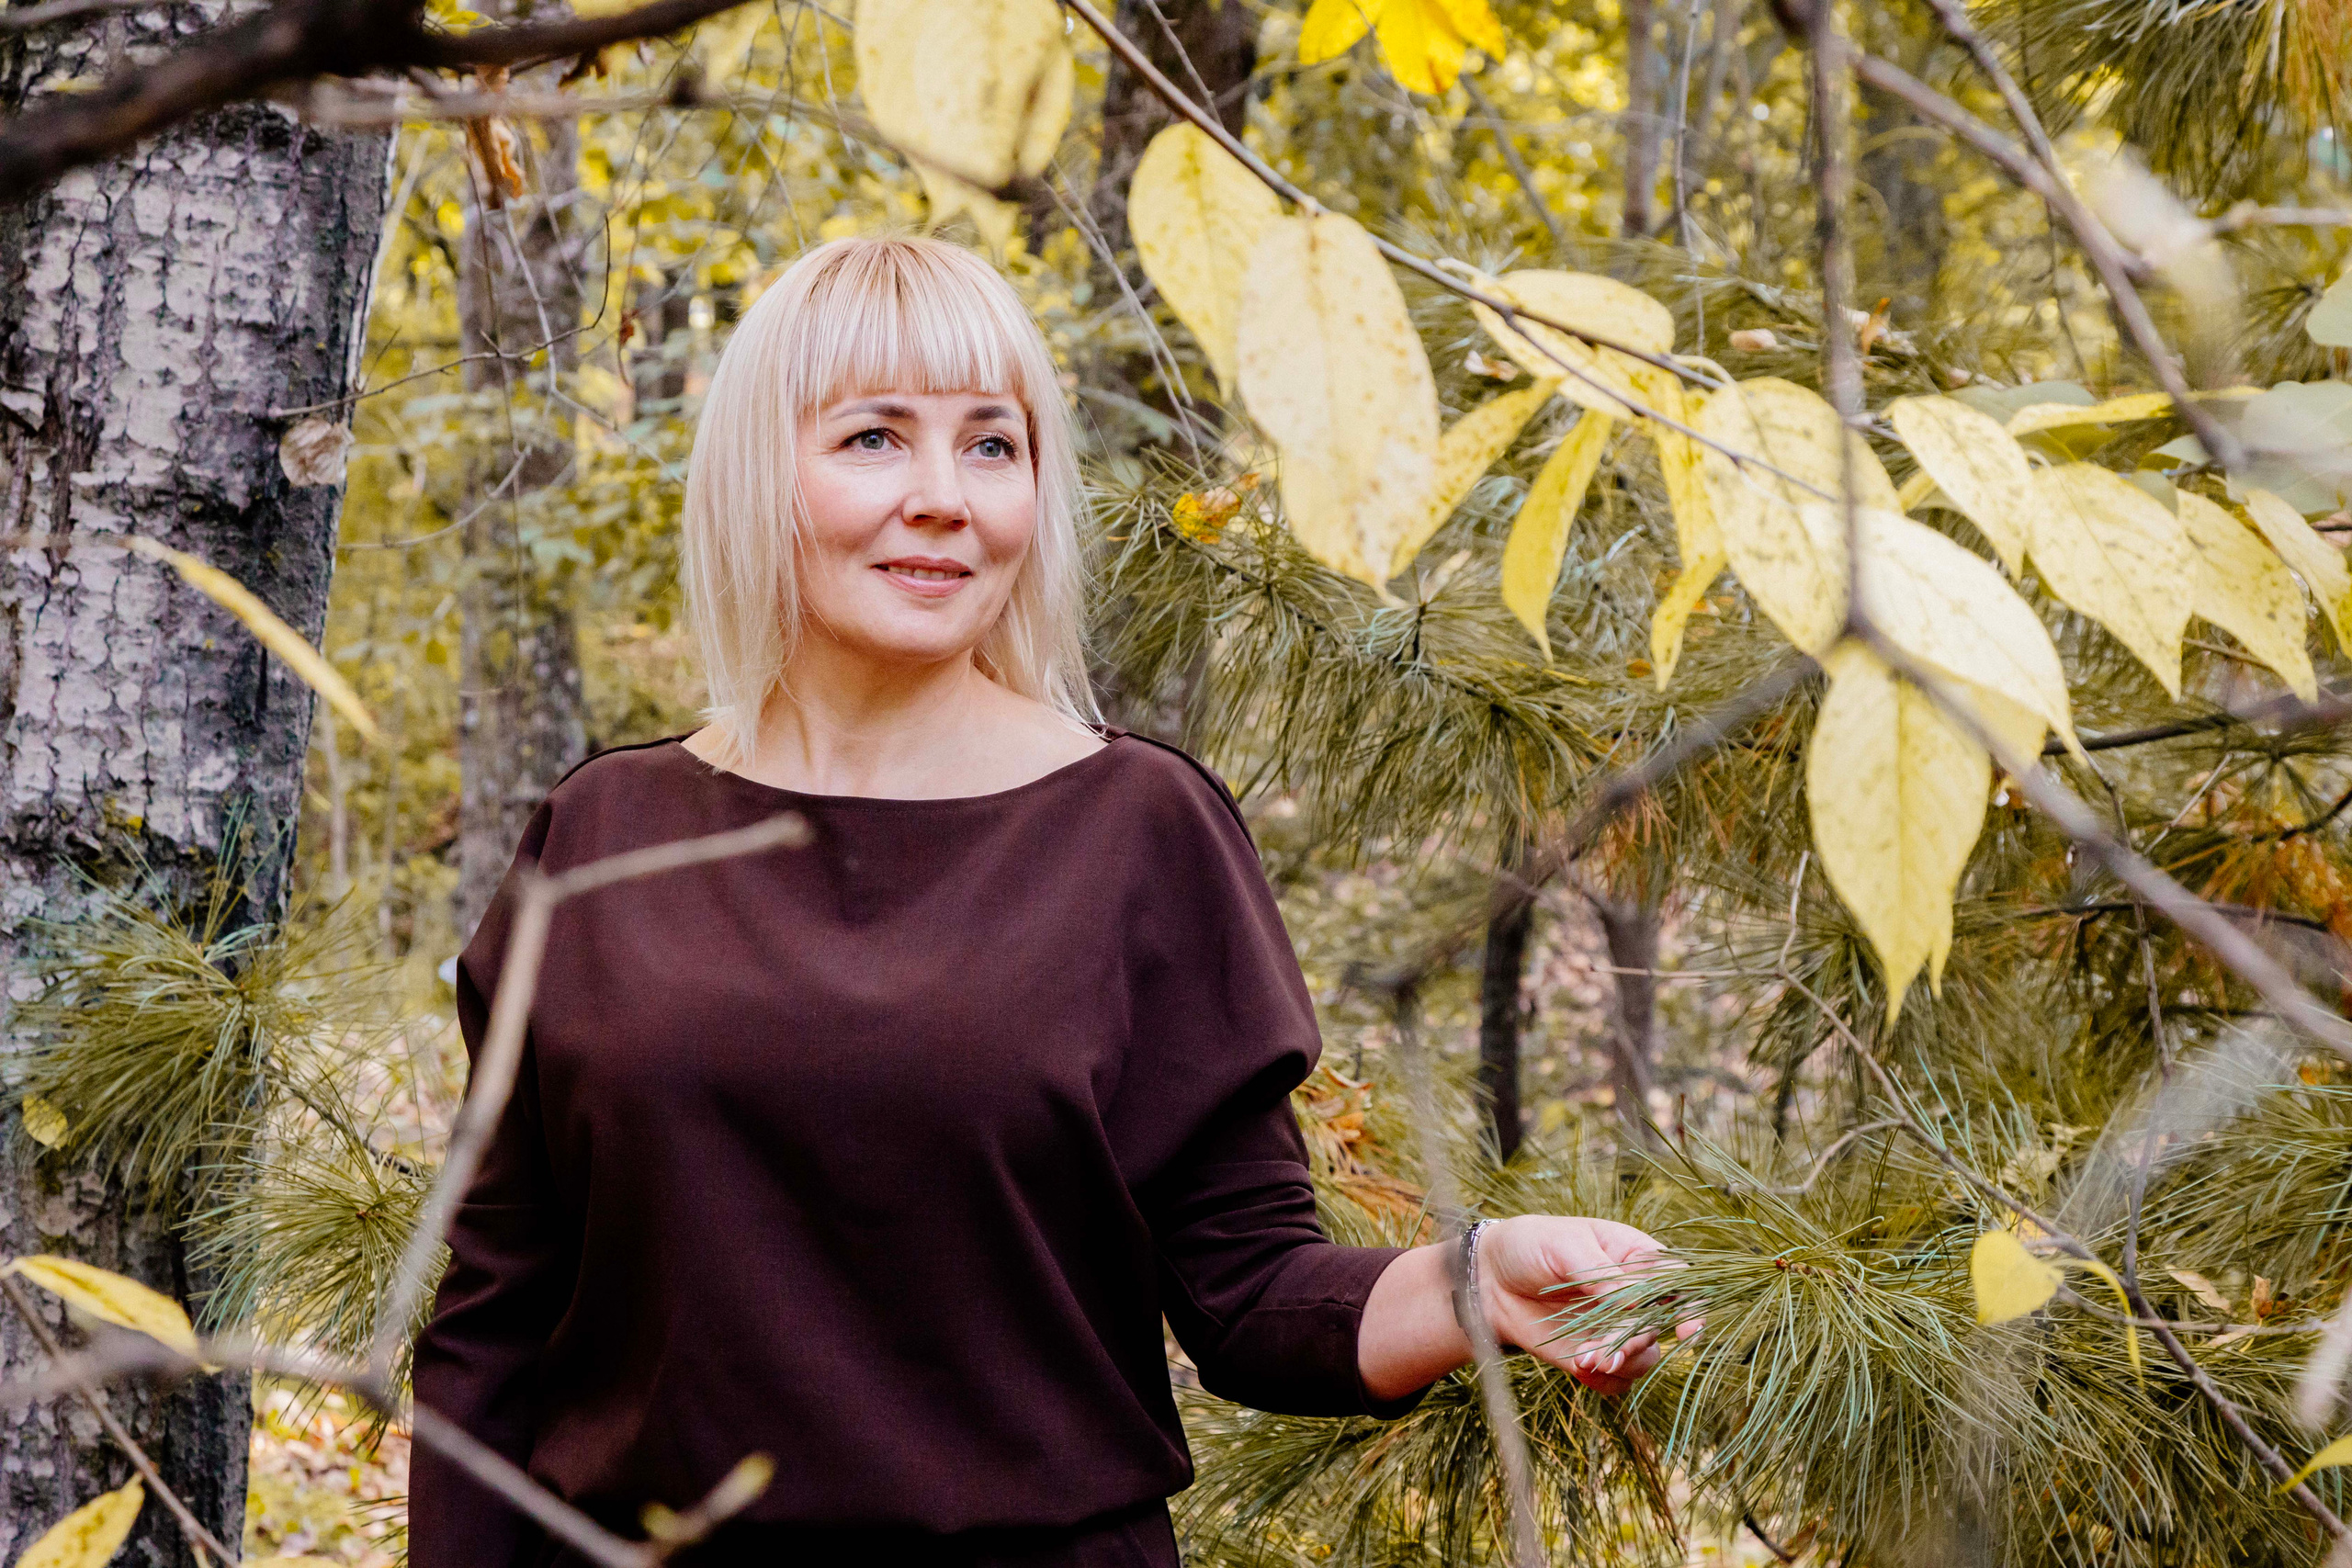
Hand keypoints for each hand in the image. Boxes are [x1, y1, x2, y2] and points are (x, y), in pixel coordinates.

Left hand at [1475, 1215, 1698, 1395]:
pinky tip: (1578, 1364)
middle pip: (1662, 1327)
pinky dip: (1602, 1378)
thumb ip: (1602, 1273)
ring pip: (1645, 1359)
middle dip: (1636, 1340)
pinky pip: (1617, 1381)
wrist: (1490, 1279)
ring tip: (1583, 1358)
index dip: (1691, 1306)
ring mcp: (1617, 1328)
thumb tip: (1636, 1303)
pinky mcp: (1597, 1355)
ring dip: (1619, 1363)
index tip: (1687, 1329)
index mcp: (1636, 1258)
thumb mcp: (1564, 1246)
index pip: (1679, 1282)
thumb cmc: (1530, 1245)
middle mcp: (1636, 1297)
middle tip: (1604, 1350)